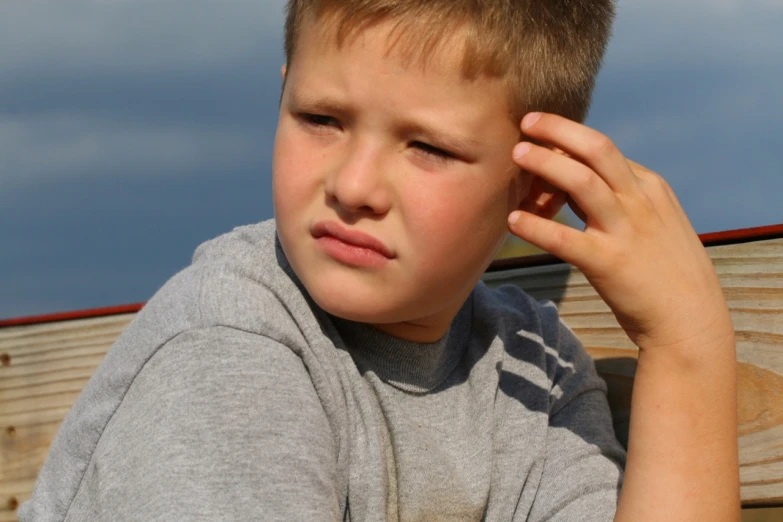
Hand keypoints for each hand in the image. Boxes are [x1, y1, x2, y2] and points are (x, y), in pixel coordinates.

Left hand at [508, 113, 731, 351]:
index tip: (541, 134)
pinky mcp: (608, 263)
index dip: (569, 138)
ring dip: (545, 163)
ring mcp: (625, 231)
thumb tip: (579, 184)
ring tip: (516, 154)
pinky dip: (535, 227)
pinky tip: (513, 221)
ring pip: (581, 183)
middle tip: (527, 121)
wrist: (689, 320)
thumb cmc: (665, 272)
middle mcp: (639, 202)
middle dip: (559, 129)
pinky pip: (564, 238)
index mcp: (650, 188)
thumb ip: (622, 200)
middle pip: (597, 149)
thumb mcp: (654, 222)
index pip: (605, 150)